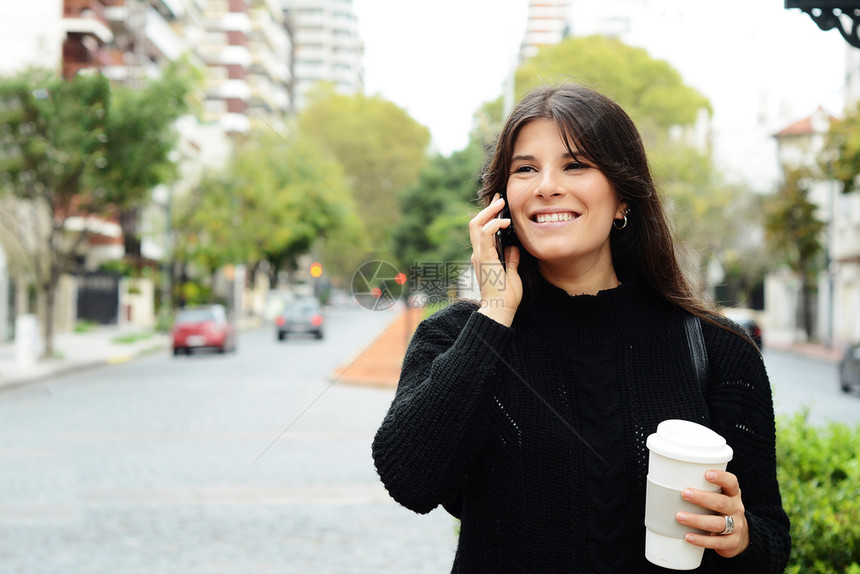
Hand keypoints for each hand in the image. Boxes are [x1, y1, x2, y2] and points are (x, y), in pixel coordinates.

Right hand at [468, 193, 521, 326]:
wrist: (500, 309)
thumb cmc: (506, 296)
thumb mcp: (512, 273)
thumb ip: (511, 260)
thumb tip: (514, 247)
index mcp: (483, 257)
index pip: (482, 231)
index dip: (489, 217)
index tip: (499, 206)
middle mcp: (478, 254)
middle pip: (475, 224)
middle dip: (487, 209)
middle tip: (500, 199)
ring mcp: (479, 256)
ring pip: (476, 225)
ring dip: (489, 212)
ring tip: (501, 204)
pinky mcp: (484, 258)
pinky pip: (484, 235)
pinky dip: (493, 225)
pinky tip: (504, 222)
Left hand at [675, 470, 749, 557]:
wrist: (740, 536)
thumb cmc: (720, 509)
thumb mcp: (718, 496)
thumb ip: (701, 488)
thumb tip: (666, 480)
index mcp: (732, 494)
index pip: (731, 483)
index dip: (721, 477)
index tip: (707, 474)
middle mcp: (736, 509)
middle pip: (722, 503)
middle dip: (702, 498)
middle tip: (684, 493)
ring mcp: (736, 527)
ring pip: (718, 523)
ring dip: (697, 520)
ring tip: (679, 517)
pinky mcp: (732, 542)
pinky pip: (716, 542)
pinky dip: (701, 540)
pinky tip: (688, 536)